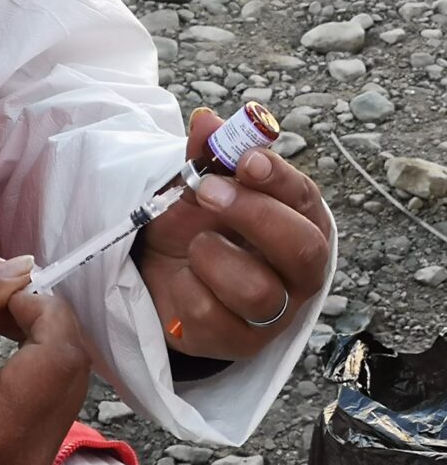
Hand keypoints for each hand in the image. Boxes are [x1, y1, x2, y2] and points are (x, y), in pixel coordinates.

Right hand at [0, 257, 89, 464]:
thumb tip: (23, 267)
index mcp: (4, 423)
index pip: (61, 354)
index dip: (45, 311)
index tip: (9, 294)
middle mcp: (35, 446)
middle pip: (73, 364)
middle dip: (47, 318)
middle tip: (6, 299)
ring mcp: (41, 453)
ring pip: (73, 375)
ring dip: (48, 335)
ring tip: (4, 317)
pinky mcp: (40, 451)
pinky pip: (62, 392)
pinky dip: (46, 358)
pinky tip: (15, 341)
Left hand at [138, 107, 330, 359]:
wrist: (157, 273)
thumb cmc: (189, 225)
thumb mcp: (194, 186)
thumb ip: (204, 156)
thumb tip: (206, 121)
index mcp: (299, 224)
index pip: (307, 201)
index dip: (279, 179)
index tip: (245, 160)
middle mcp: (297, 273)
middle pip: (303, 251)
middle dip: (254, 216)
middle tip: (206, 190)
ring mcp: (272, 314)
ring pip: (257, 293)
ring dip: (213, 258)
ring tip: (194, 245)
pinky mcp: (237, 343)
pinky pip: (212, 318)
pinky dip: (185, 291)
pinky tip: (180, 279)